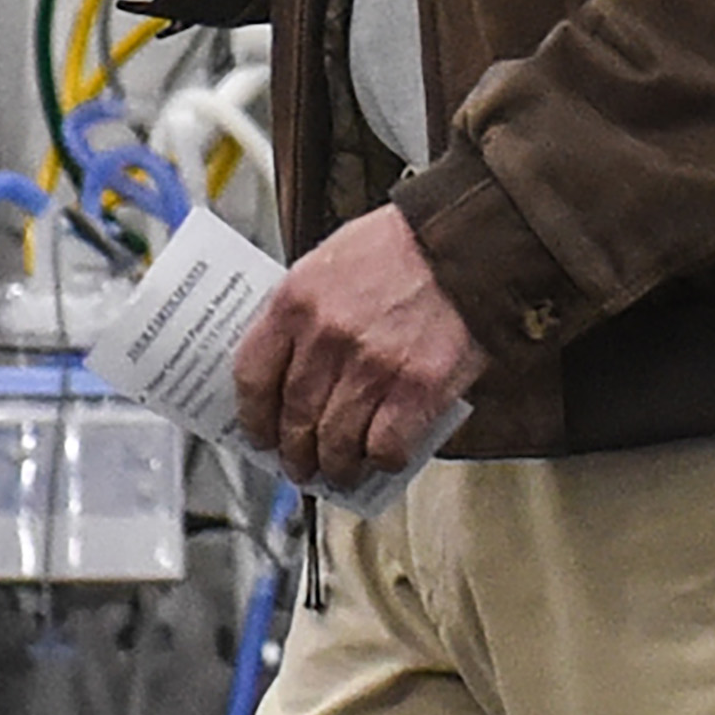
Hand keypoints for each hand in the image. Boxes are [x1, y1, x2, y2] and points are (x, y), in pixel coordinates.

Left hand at [233, 202, 480, 486]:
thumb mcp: (328, 263)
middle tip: (298, 465)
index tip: (258, 433)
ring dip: (334, 467)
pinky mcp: (419, 387)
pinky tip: (380, 460)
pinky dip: (380, 462)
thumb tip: (287, 369)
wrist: (462, 242)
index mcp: (296, 302)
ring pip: (335, 441)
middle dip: (293, 453)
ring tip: (338, 472)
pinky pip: (386, 446)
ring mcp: (372, 366)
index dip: (252, 417)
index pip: (253, 377)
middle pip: (294, 417)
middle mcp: (328, 337)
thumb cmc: (398, 247)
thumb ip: (302, 314)